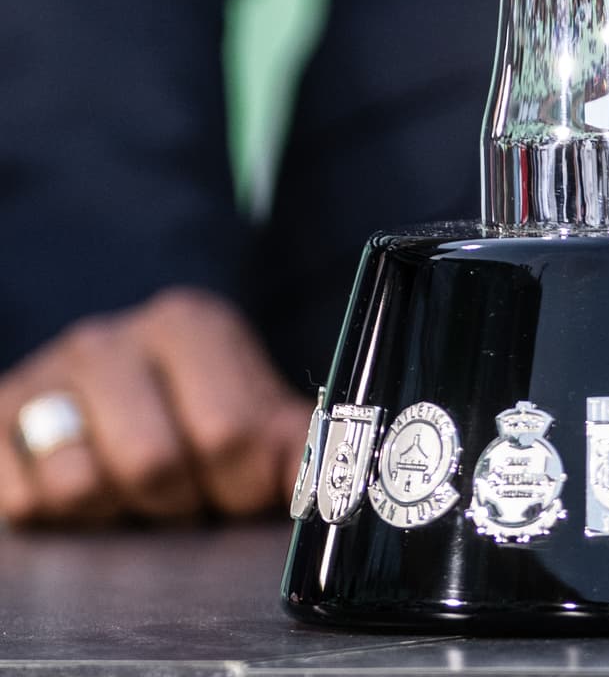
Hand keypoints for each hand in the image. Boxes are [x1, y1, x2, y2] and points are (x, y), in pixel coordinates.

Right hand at [0, 289, 311, 525]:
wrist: (97, 397)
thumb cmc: (183, 413)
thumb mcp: (246, 413)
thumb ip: (295, 443)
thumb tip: (344, 478)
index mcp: (191, 324)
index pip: (232, 431)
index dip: (241, 483)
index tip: (238, 485)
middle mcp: (116, 335)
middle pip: (154, 464)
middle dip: (175, 502)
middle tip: (181, 492)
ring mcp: (51, 373)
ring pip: (83, 484)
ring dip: (112, 509)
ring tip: (126, 486)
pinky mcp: (1, 412)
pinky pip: (25, 498)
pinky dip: (54, 513)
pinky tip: (76, 484)